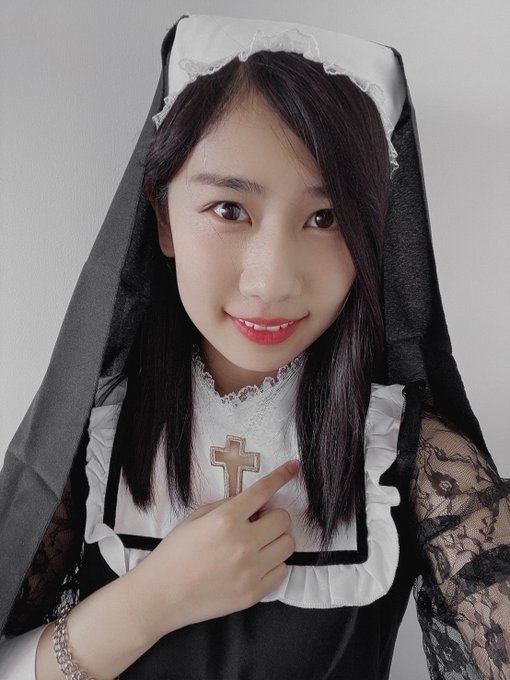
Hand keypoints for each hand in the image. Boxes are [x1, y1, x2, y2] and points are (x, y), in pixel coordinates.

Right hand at [131, 460, 298, 639]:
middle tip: (257, 522)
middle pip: (283, 519)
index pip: (265, 490)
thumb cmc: (175, 552)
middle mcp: (242, 543)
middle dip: (272, 516)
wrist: (161, 595)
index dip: (282, 475)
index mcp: (226, 519)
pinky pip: (282, 571)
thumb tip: (257, 502)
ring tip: (256, 544)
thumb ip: (229, 506)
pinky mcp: (253, 593)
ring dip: (275, 540)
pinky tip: (254, 564)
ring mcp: (250, 571)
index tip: (294, 467)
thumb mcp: (197, 517)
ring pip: (287, 545)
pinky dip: (272, 564)